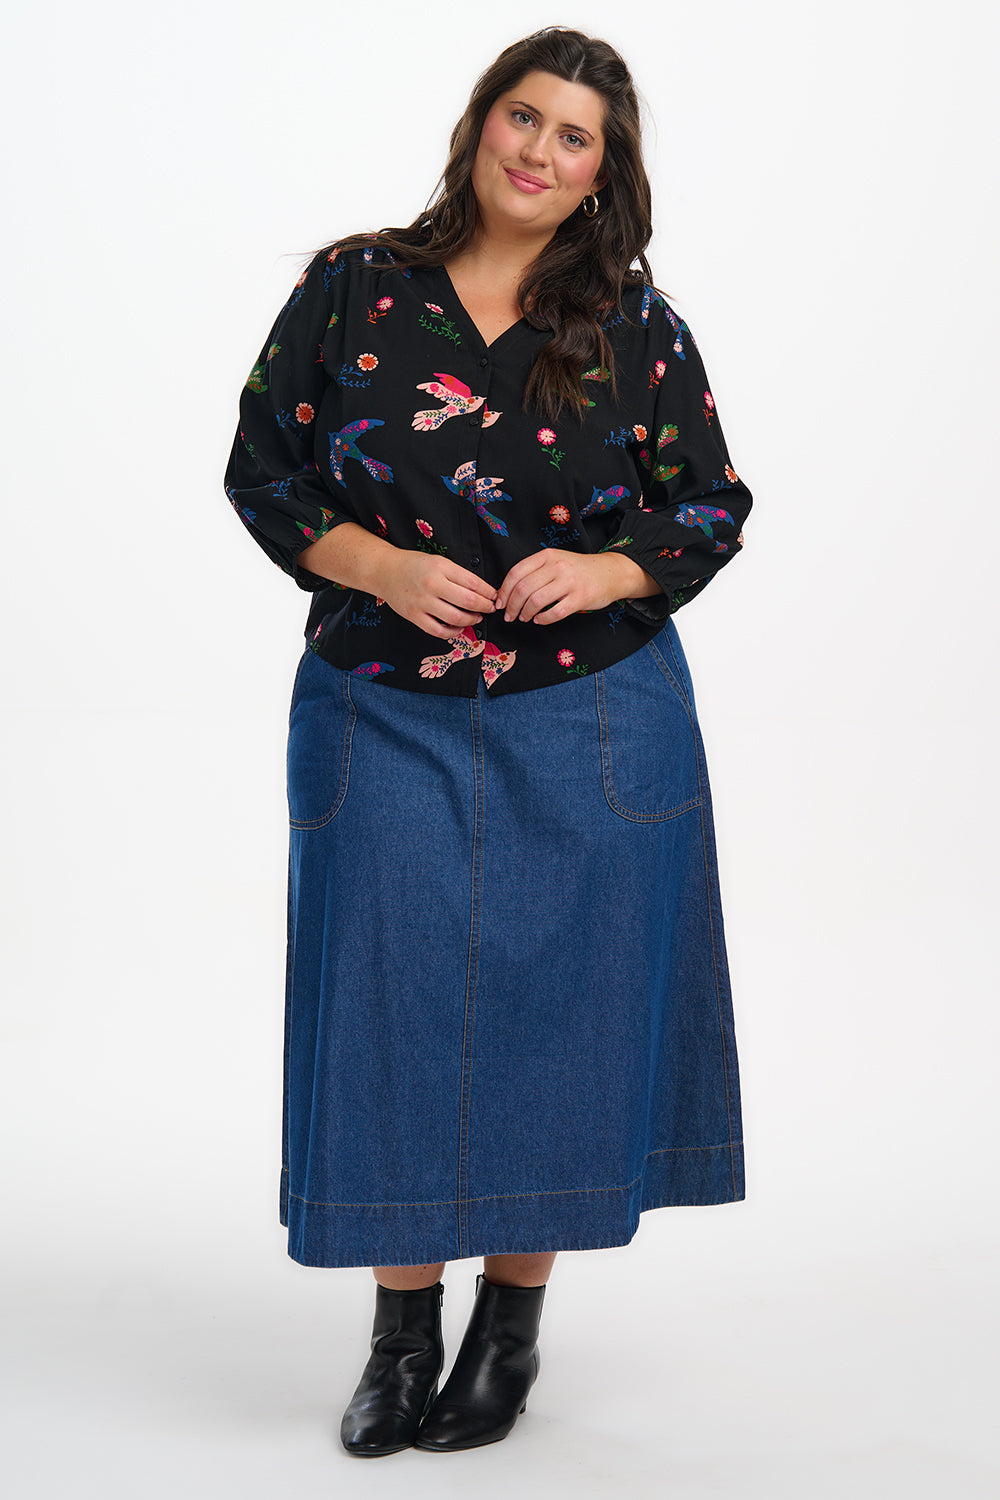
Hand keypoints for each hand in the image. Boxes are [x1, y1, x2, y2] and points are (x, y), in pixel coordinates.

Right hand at [380, 551, 496, 639]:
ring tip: (477, 618)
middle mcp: (432, 584)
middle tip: (490, 608)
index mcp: (440, 567)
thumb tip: (482, 590)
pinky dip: (452, 632)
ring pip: (455, 617)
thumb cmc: (413, 565)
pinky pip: (438, 630)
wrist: (384, 571)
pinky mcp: (414, 616)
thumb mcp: (438, 561)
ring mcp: (422, 602)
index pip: (473, 582)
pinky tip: (458, 628)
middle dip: (484, 607)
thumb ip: (457, 575)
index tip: (494, 596)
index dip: (488, 592)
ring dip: (471, 620)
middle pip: (468, 601)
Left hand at [494, 549, 652, 623]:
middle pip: (523, 588)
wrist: (610, 572)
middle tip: (509, 615)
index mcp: (547, 556)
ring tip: (525, 618)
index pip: (516, 572)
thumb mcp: (556, 560)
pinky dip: (543, 619)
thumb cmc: (579, 569)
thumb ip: (535, 571)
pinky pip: (555, 612)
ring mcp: (569, 582)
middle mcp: (557, 566)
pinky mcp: (580, 598)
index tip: (500, 603)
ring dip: (525, 613)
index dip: (504, 591)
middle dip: (512, 606)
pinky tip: (540, 620)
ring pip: (536, 601)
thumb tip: (508, 591)